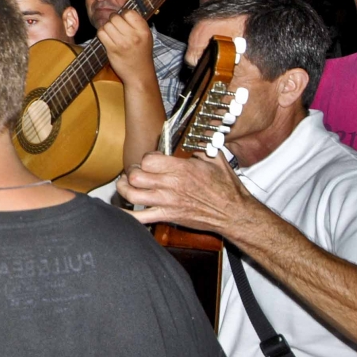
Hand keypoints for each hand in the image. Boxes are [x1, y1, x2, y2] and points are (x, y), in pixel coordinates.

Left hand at [96, 9, 155, 86]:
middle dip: (113, 20)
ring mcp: (122, 43)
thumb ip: (136, 24)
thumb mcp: (145, 36)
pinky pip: (101, 33)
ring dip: (107, 28)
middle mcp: (134, 36)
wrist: (139, 74)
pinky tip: (107, 38)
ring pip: (107, 25)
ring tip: (112, 34)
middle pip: (115, 17)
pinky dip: (101, 34)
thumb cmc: (141, 53)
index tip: (124, 21)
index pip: (129, 12)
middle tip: (116, 28)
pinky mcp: (112, 49)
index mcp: (143, 30)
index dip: (124, 15)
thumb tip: (122, 11)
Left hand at [116, 150, 255, 234]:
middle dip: (132, 172)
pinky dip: (127, 216)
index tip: (151, 159)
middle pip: (136, 176)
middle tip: (135, 171)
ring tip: (126, 184)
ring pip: (132, 195)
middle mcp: (171, 186)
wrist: (234, 213)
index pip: (148, 160)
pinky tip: (121, 210)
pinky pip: (140, 218)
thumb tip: (188, 137)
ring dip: (124, 188)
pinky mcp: (168, 217)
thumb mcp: (214, 158)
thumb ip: (198, 147)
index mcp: (181, 170)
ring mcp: (167, 203)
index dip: (146, 158)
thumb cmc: (226, 187)